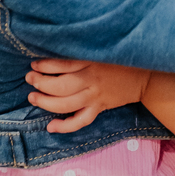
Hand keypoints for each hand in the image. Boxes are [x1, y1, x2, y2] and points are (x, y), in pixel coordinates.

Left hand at [26, 58, 150, 133]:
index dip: (45, 65)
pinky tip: (51, 126)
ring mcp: (95, 96)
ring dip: (46, 103)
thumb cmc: (119, 60)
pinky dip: (65, 126)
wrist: (145, 77)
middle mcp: (92, 80)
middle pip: (61, 86)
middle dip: (41, 84)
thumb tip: (56, 48)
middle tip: (30, 79)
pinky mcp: (99, 108)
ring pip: (66, 104)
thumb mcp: (102, 49)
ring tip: (33, 98)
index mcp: (91, 62)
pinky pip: (81, 121)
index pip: (63, 64)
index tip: (34, 64)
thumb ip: (81, 50)